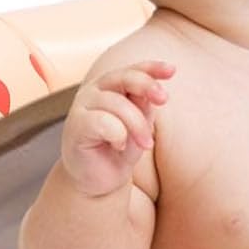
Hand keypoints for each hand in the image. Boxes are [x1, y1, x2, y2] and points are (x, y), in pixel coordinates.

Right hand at [61, 60, 175, 196]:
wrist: (98, 179)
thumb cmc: (119, 150)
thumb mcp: (139, 125)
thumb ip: (144, 107)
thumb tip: (153, 93)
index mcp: (111, 87)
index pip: (132, 70)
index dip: (152, 68)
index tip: (172, 70)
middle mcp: (94, 91)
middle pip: (124, 78)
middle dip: (147, 86)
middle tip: (164, 99)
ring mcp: (82, 107)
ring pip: (118, 103)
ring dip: (138, 125)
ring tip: (145, 144)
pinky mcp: (75, 126)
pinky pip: (103, 122)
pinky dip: (118, 135)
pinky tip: (119, 146)